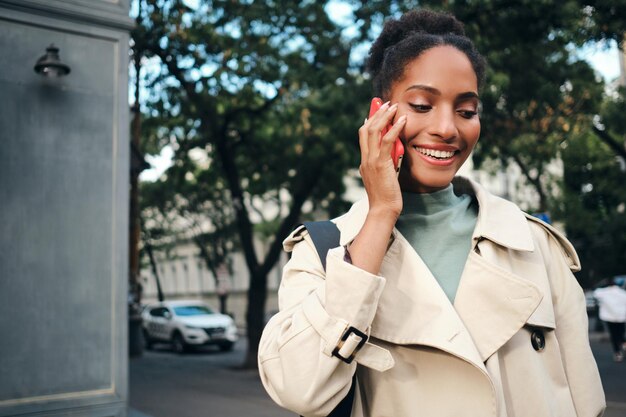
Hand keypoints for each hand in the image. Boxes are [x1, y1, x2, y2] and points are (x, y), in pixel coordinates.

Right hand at [358, 102, 406, 218]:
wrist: (384, 210)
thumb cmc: (387, 197)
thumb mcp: (384, 177)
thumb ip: (385, 164)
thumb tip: (392, 153)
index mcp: (365, 162)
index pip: (363, 136)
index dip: (369, 121)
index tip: (376, 111)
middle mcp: (366, 159)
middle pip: (366, 129)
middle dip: (376, 113)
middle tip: (385, 103)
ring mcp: (372, 161)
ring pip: (373, 131)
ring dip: (384, 116)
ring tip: (393, 106)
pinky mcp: (381, 164)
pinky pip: (387, 141)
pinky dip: (394, 128)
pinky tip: (402, 120)